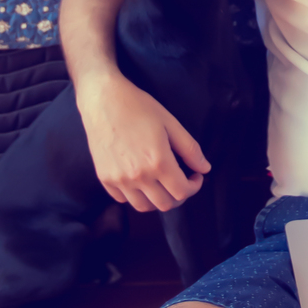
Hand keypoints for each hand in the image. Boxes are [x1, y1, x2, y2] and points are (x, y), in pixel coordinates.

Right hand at [76, 70, 209, 211]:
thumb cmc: (138, 107)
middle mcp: (138, 176)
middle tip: (180, 181)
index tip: (195, 176)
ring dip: (157, 199)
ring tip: (161, 183)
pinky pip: (123, 199)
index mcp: (158, 162)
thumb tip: (205, 168)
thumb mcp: (170, 123)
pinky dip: (135, 195)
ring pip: (143, 207)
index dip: (194, 187)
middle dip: (178, 196)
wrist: (103, 100)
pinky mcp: (104, 178)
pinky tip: (140, 180)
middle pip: (165, 205)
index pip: (182, 192)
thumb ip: (190, 149)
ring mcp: (119, 180)